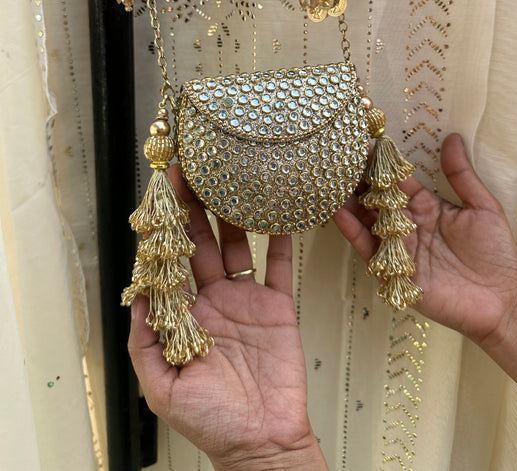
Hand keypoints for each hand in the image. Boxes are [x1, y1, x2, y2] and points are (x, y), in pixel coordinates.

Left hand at [128, 167, 327, 470]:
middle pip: (201, 244)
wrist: (261, 440)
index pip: (170, 263)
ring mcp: (245, 299)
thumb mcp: (162, 387)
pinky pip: (278, 266)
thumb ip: (145, 342)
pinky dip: (280, 239)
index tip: (159, 200)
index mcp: (184, 315)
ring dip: (231, 216)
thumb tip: (137, 294)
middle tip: (191, 175)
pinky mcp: (276, 306)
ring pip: (236, 246)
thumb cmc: (210, 421)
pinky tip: (279, 215)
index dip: (164, 232)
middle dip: (194, 210)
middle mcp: (212, 299)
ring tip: (229, 183)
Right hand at [334, 133, 516, 394]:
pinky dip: (353, 232)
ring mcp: (397, 247)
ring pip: (366, 220)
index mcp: (426, 206)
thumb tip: (452, 138)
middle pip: (376, 197)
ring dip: (349, 202)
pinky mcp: (392, 271)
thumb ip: (462, 175)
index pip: (397, 179)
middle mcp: (407, 224)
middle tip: (339, 160)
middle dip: (357, 180)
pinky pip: (368, 249)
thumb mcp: (482, 208)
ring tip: (331, 183)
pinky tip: (340, 215)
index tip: (365, 143)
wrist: (501, 302)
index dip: (382, 163)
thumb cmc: (496, 254)